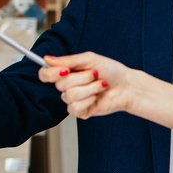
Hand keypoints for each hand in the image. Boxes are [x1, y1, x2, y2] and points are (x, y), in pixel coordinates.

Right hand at [39, 52, 172, 135]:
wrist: (127, 85)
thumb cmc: (111, 71)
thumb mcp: (89, 60)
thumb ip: (67, 60)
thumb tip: (46, 59)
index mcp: (66, 73)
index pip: (45, 75)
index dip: (50, 73)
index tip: (64, 70)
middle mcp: (67, 87)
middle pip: (60, 84)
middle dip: (82, 78)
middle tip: (95, 74)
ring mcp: (73, 100)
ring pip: (69, 96)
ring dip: (89, 88)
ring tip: (101, 85)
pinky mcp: (81, 112)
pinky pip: (75, 107)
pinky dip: (89, 100)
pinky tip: (97, 98)